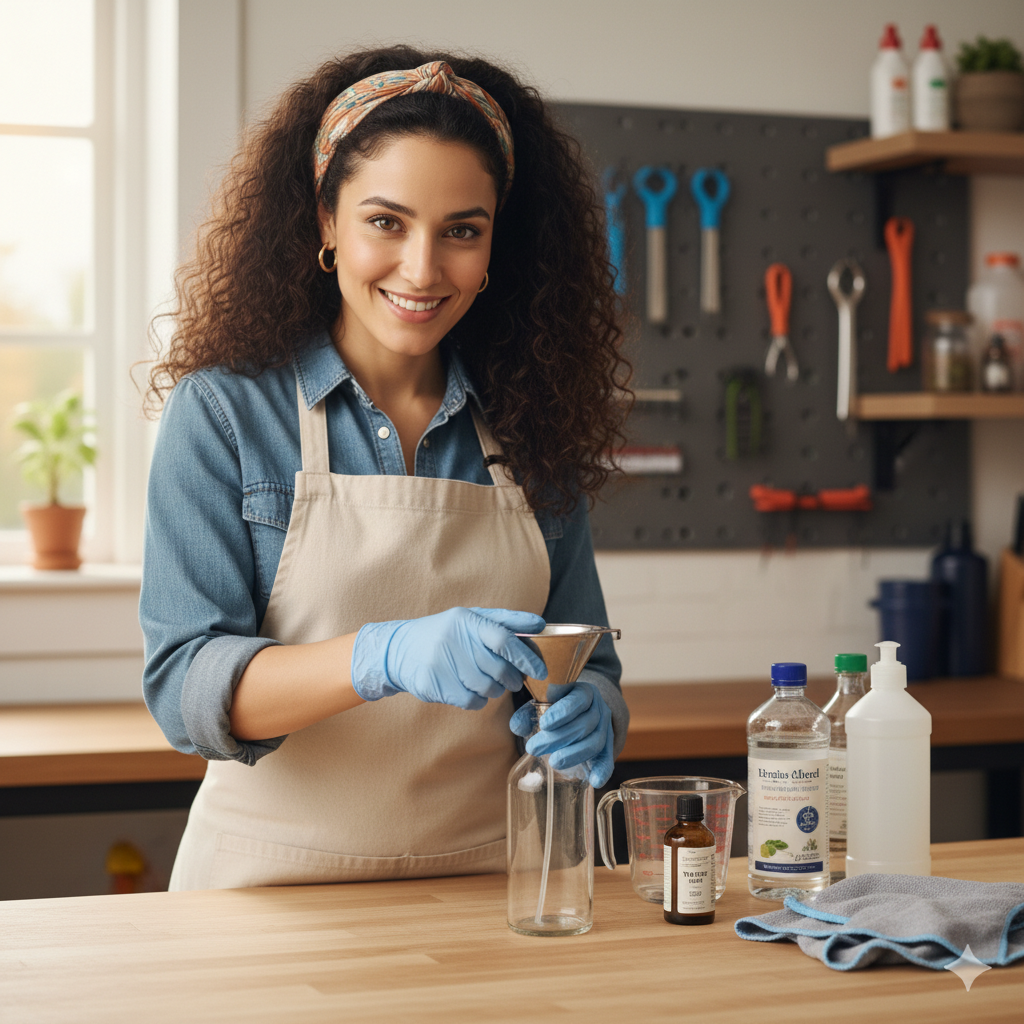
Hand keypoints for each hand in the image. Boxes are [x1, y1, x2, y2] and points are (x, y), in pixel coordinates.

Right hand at [351, 607, 546, 709]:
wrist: (399, 650)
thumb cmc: (445, 633)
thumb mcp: (470, 618)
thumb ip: (505, 621)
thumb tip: (540, 624)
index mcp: (467, 620)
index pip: (505, 639)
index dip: (526, 657)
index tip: (541, 670)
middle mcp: (453, 639)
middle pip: (498, 668)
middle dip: (513, 678)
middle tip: (514, 680)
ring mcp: (441, 663)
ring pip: (487, 688)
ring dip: (495, 690)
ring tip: (489, 683)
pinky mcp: (433, 684)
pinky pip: (471, 701)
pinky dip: (479, 700)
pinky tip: (471, 691)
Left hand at [509, 681, 614, 786]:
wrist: (585, 707)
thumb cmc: (559, 704)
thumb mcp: (544, 702)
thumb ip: (529, 712)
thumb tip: (517, 726)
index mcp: (584, 692)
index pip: (577, 700)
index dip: (562, 713)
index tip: (543, 724)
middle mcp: (599, 708)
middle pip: (584, 724)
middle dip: (558, 738)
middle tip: (533, 748)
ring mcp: (605, 727)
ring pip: (595, 741)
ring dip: (574, 754)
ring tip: (553, 763)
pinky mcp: (608, 744)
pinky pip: (608, 757)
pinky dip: (603, 770)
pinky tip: (595, 781)